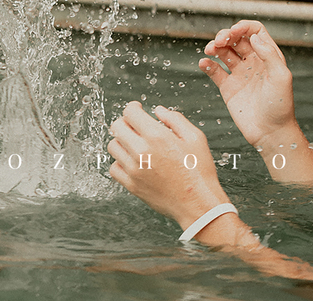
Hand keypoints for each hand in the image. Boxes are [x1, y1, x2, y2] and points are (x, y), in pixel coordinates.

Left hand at [108, 102, 228, 228]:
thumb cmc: (199, 172)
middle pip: (117, 127)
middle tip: (135, 126)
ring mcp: (134, 169)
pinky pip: (114, 168)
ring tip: (135, 144)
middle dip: (126, 122)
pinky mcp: (131, 185)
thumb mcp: (195, 138)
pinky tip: (132, 161)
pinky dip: (120, 162)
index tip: (137, 109)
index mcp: (157, 136)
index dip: (133, 107)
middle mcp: (141, 151)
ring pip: (113, 146)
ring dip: (122, 142)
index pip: (130, 112)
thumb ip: (175, 119)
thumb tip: (158, 110)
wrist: (198, 204)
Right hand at [200, 20, 296, 148]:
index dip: (243, 27)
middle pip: (236, 39)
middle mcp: (253, 63)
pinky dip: (207, 64)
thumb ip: (269, 55)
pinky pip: (214, 71)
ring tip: (209, 50)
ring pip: (223, 52)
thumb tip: (254, 36)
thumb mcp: (281, 77)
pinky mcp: (228, 87)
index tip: (233, 31)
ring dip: (214, 47)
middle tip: (218, 41)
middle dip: (225, 35)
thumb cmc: (280, 107)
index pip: (255, 32)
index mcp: (268, 57)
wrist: (270, 133)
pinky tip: (204, 63)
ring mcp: (240, 74)